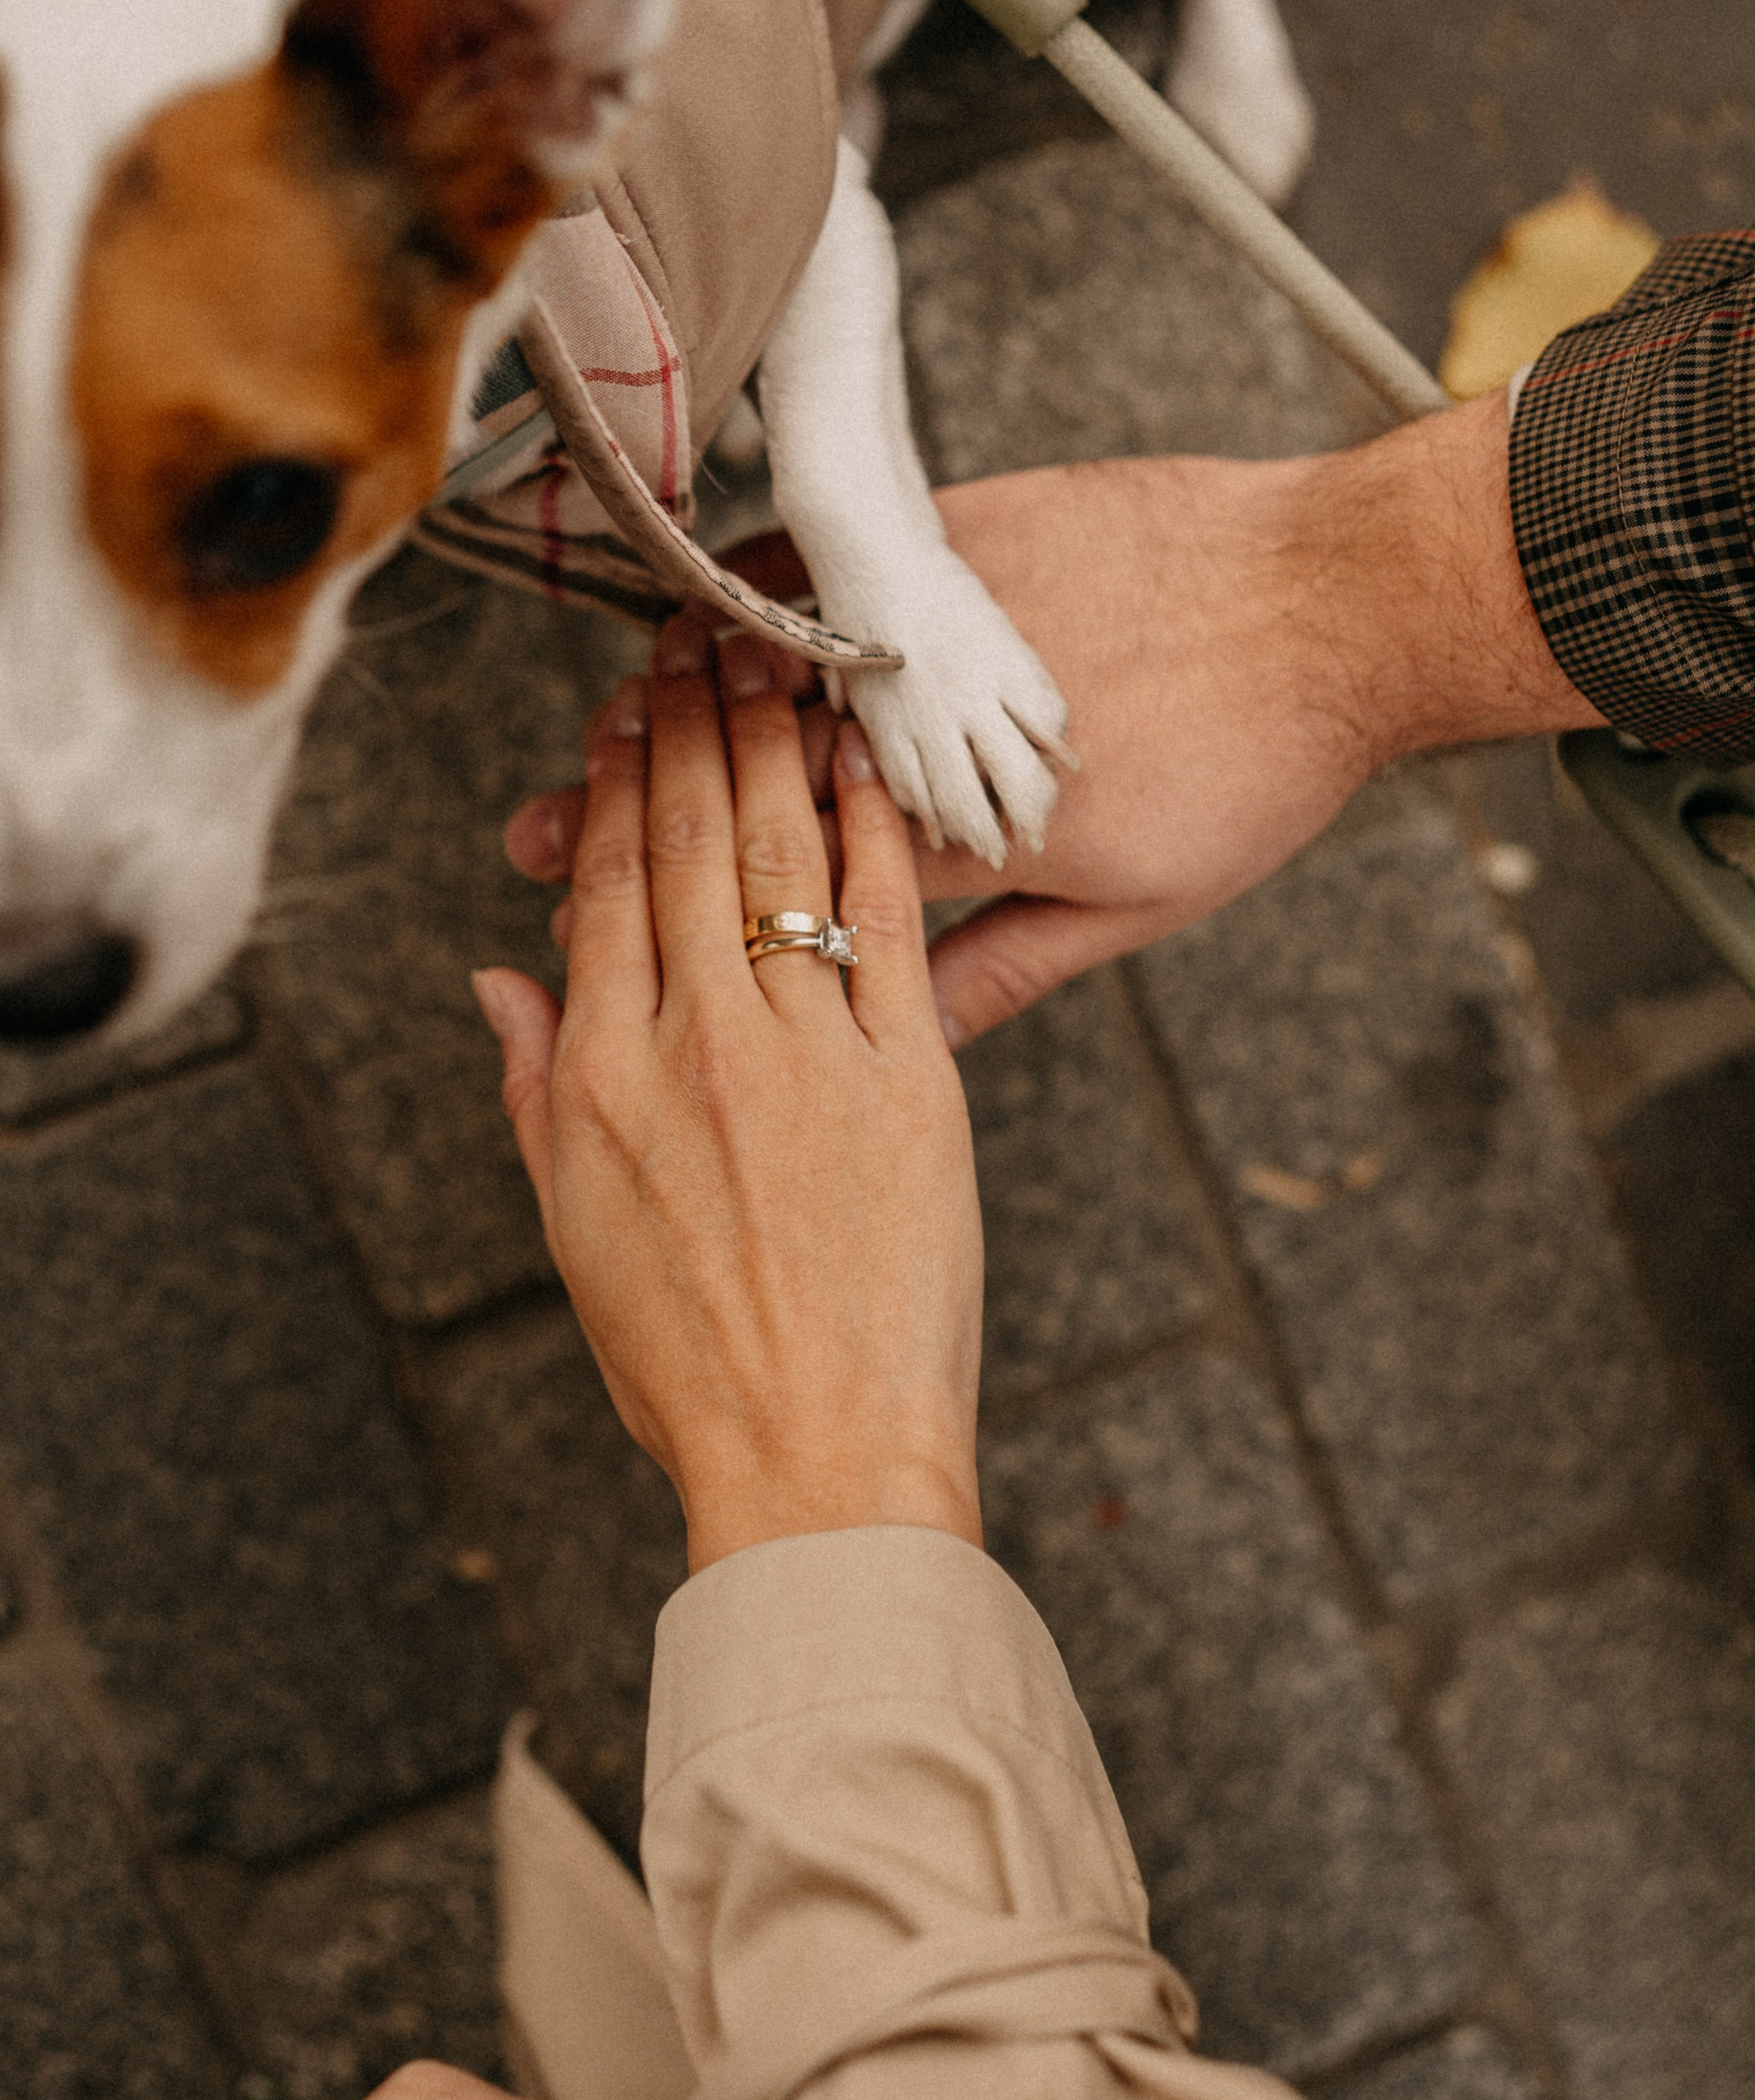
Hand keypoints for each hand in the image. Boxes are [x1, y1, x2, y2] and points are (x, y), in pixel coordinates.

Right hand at [474, 614, 983, 1570]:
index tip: (617, 714)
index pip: (601, 886)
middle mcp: (697, 1045)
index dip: (607, 783)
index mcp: (603, 1077)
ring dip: (771, 743)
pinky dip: (878, 825)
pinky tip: (871, 755)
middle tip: (692, 644)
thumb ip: (532, 1090)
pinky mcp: (912, 1077)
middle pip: (683, 845)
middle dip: (684, 728)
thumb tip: (497, 983)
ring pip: (779, 856)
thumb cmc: (695, 1364)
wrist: (819, 1456)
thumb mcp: (573, 1228)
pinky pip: (892, 918)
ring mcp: (807, 1053)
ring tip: (769, 661)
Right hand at [505, 397, 1597, 1045]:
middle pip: (741, 768)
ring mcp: (937, 615)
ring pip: (767, 664)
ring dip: (668, 703)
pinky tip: (700, 615)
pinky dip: (750, 592)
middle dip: (623, 801)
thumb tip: (914, 1031)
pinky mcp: (956, 529)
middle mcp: (931, 722)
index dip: (666, 890)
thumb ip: (1006, 967)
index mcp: (964, 829)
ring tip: (600, 736)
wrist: (1339, 598)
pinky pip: (822, 559)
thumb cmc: (1256, 762)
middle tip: (535, 825)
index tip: (569, 901)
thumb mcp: (1139, 907)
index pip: (775, 871)